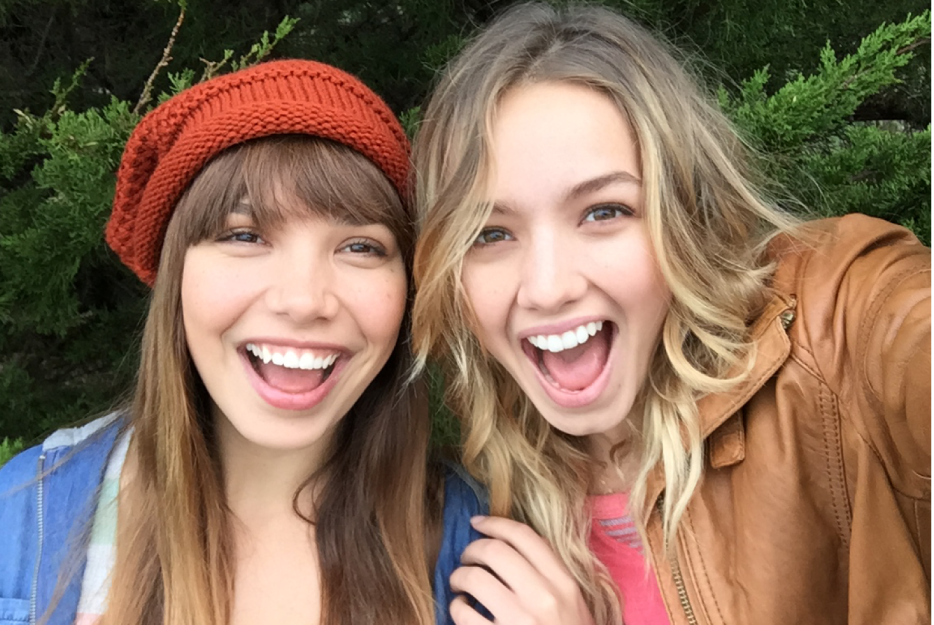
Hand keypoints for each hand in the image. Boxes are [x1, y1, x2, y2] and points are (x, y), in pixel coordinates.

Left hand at [449, 515, 595, 624]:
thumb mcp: (574, 605)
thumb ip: (550, 576)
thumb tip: (507, 547)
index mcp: (565, 584)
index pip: (525, 537)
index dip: (496, 523)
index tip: (477, 522)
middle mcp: (544, 597)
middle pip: (495, 551)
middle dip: (472, 549)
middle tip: (466, 557)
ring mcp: (520, 621)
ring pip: (474, 579)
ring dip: (459, 577)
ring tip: (460, 584)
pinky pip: (464, 613)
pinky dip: (456, 607)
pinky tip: (460, 609)